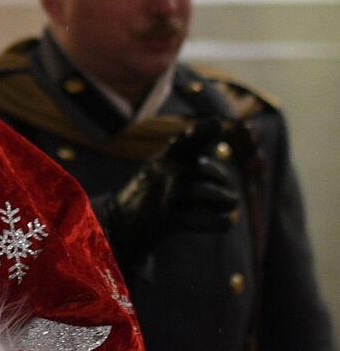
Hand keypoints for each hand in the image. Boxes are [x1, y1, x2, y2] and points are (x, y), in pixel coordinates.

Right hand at [101, 119, 239, 262]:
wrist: (119, 226)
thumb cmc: (150, 198)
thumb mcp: (164, 173)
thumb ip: (192, 162)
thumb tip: (223, 158)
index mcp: (161, 159)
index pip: (183, 142)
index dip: (198, 133)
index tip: (215, 123)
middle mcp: (158, 173)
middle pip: (199, 169)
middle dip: (222, 179)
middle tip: (231, 194)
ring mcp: (157, 196)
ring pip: (200, 192)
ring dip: (223, 200)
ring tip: (231, 205)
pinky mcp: (160, 221)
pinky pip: (196, 220)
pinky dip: (216, 222)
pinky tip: (225, 223)